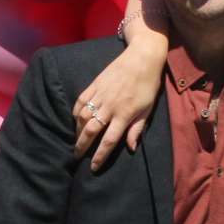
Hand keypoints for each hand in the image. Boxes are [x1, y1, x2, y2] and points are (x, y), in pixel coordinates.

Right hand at [72, 0, 169, 169]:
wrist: (142, 56)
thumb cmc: (148, 84)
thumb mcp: (148, 109)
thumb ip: (137, 129)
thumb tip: (130, 148)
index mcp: (125, 114)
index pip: (109, 140)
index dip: (100, 156)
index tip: (93, 167)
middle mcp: (110, 106)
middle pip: (91, 131)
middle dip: (82, 146)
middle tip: (77, 157)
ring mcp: (100, 95)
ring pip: (82, 117)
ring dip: (77, 132)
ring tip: (76, 141)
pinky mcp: (94, 85)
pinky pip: (80, 102)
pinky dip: (75, 113)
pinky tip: (75, 121)